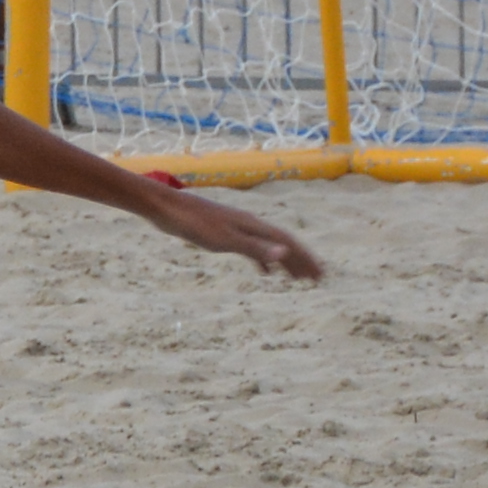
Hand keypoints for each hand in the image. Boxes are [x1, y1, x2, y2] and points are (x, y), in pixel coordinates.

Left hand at [142, 178, 325, 280]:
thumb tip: (285, 253)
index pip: (287, 243)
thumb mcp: (225, 240)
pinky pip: (252, 248)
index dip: (305, 259)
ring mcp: (237, 228)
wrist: (167, 208)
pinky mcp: (224, 232)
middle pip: (282, 244)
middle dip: (301, 261)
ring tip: (297, 278)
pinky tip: (264, 272)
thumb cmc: (194, 224)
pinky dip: (263, 260)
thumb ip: (255, 248)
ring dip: (285, 261)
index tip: (320, 275)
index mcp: (254, 226)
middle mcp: (250, 225)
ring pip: (269, 246)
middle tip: (317, 279)